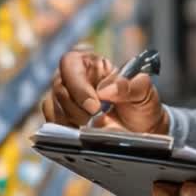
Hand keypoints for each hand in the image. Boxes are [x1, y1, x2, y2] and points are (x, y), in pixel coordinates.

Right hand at [40, 49, 168, 133]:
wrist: (140, 132)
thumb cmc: (140, 105)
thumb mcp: (144, 91)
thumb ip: (131, 85)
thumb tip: (106, 90)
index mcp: (91, 64)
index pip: (70, 63)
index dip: (78, 85)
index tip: (94, 105)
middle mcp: (73, 78)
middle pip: (58, 87)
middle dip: (76, 107)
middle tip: (96, 118)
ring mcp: (64, 98)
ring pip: (52, 105)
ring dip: (71, 119)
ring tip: (93, 126)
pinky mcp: (61, 117)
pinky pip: (52, 121)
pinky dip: (64, 129)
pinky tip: (81, 133)